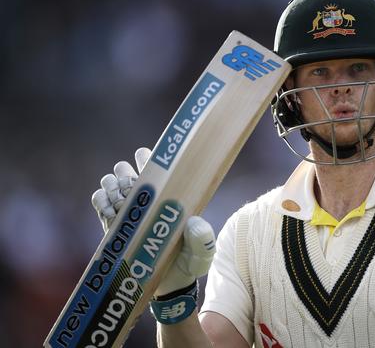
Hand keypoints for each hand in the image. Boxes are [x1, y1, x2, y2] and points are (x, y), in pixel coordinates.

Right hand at [91, 148, 215, 295]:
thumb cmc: (189, 265)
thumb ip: (201, 239)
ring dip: (113, 185)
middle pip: (128, 171)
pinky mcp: (114, 226)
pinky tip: (110, 211)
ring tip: (122, 201)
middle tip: (133, 187)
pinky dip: (101, 201)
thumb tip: (193, 222)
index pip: (156, 168)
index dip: (147, 159)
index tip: (144, 159)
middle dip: (126, 173)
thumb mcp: (202, 253)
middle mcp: (147, 200)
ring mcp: (129, 212)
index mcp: (168, 197)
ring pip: (112, 183)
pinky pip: (100, 202)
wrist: (168, 288)